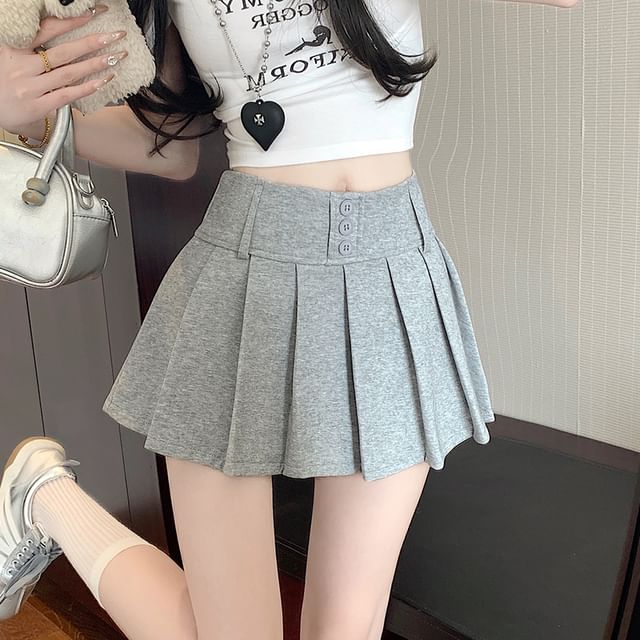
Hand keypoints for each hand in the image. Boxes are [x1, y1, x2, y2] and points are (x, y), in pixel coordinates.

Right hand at [0, 5, 126, 134]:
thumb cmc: (1, 81)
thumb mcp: (8, 56)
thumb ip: (30, 47)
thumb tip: (57, 30)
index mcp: (15, 49)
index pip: (47, 29)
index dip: (71, 21)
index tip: (93, 13)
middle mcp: (23, 66)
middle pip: (64, 51)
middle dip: (93, 42)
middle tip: (115, 36)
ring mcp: (30, 87)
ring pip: (68, 73)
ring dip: (95, 64)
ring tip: (116, 57)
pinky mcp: (37, 106)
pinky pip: (66, 95)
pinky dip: (86, 88)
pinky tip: (103, 81)